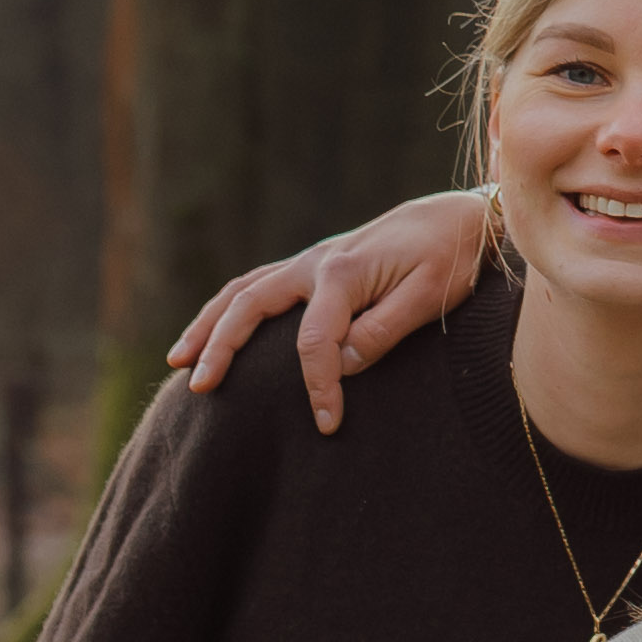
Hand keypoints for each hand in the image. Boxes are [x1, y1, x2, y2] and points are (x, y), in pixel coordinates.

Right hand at [164, 187, 491, 431]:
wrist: (461, 216)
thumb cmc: (451, 258)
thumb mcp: (430, 297)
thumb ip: (383, 331)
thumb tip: (341, 365)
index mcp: (344, 272)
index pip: (315, 341)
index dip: (319, 386)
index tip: (328, 424)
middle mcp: (316, 262)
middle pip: (250, 306)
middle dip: (221, 349)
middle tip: (200, 389)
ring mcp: (311, 261)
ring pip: (243, 292)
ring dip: (209, 325)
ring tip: (180, 360)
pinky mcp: (316, 265)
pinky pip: (258, 285)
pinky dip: (230, 308)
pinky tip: (216, 330)